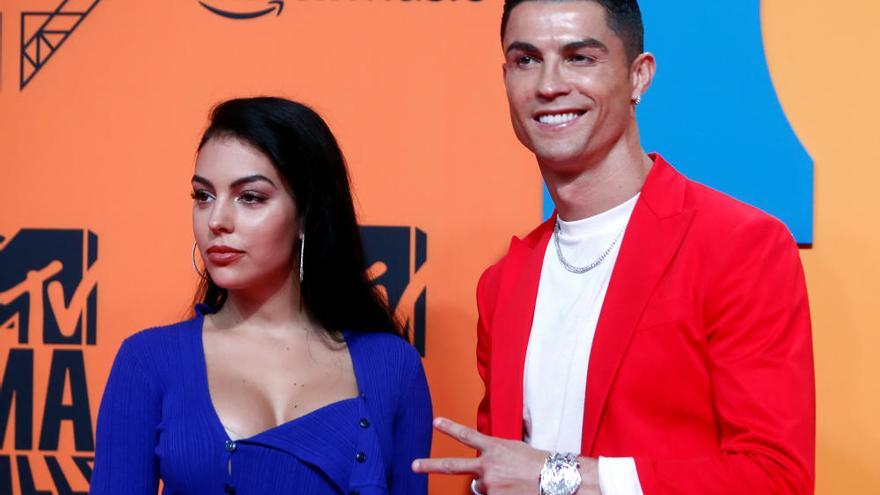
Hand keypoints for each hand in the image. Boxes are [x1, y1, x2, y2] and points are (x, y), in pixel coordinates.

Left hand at [410, 417, 549, 493]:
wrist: (556, 479)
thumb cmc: (539, 464)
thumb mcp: (516, 451)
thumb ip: (494, 458)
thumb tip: (478, 478)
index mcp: (494, 447)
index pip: (467, 435)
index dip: (450, 427)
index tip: (436, 421)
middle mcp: (487, 465)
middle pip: (453, 466)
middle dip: (430, 466)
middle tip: (413, 465)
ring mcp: (489, 483)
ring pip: (481, 488)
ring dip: (493, 488)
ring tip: (512, 484)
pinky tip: (513, 491)